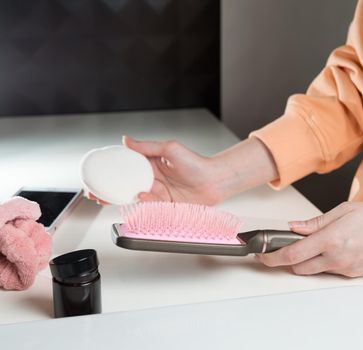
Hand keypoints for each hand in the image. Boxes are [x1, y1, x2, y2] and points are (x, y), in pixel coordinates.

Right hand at [86, 135, 278, 204]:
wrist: (215, 180)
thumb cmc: (197, 163)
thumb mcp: (170, 148)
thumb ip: (147, 146)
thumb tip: (127, 140)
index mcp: (150, 166)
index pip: (125, 169)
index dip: (110, 173)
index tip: (96, 174)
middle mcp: (152, 181)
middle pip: (125, 187)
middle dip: (108, 192)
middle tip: (94, 194)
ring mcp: (158, 194)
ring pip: (134, 199)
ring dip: (121, 200)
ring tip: (110, 198)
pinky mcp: (165, 207)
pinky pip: (149, 207)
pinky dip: (142, 203)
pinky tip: (141, 196)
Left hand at [257, 201, 362, 276]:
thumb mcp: (344, 210)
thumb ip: (316, 222)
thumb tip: (295, 227)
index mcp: (331, 239)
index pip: (292, 254)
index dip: (272, 257)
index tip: (263, 255)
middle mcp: (337, 259)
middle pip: (299, 267)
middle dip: (287, 259)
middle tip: (284, 246)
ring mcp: (346, 270)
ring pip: (314, 270)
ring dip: (306, 260)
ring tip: (314, 243)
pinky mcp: (354, 275)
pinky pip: (330, 271)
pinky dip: (324, 262)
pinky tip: (332, 248)